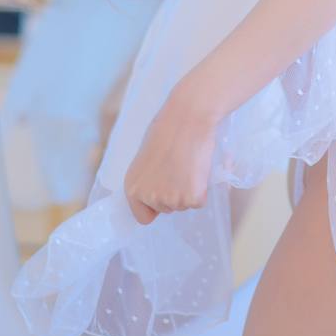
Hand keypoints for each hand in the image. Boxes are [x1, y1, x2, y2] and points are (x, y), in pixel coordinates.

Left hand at [123, 81, 220, 225]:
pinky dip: (203, 188)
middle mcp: (149, 198)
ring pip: (184, 204)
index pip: (143, 216)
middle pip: (167, 209)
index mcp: (133, 188)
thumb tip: (161, 187)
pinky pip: (200, 201)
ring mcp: (171, 200)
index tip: (164, 190)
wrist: (188, 118)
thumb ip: (149, 178)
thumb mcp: (146, 158)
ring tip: (189, 163)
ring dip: (189, 189)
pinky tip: (199, 168)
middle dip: (175, 192)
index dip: (155, 206)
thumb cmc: (168, 129)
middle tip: (179, 167)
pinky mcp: (192, 198)